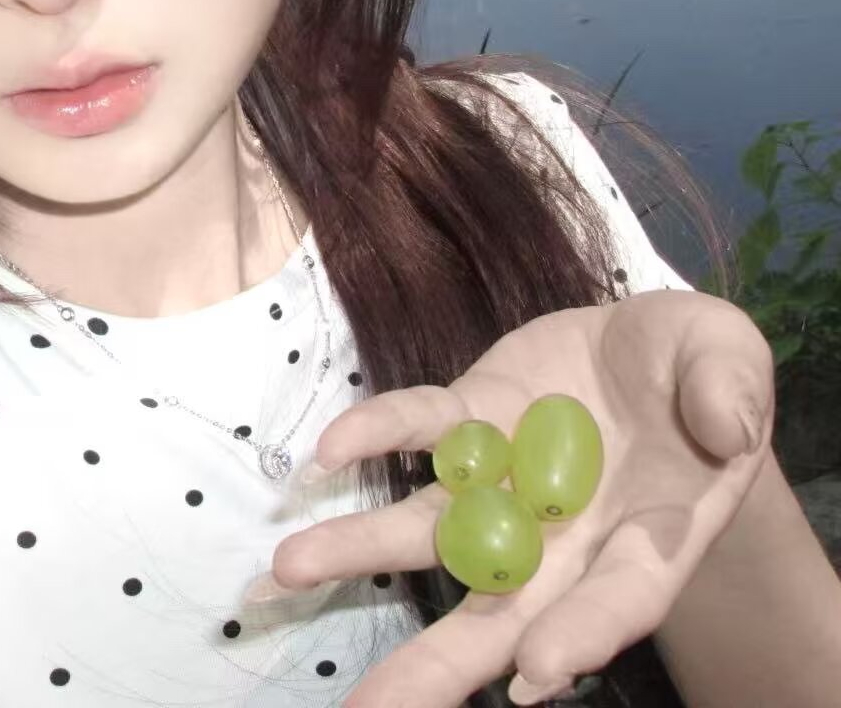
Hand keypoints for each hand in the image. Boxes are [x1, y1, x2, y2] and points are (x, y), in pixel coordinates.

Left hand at [263, 289, 774, 706]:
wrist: (654, 350)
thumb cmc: (705, 373)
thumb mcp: (734, 362)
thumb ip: (731, 391)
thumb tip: (726, 425)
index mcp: (649, 541)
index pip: (617, 602)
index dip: (582, 638)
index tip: (534, 676)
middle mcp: (566, 535)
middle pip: (500, 614)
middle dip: (435, 666)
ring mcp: (508, 480)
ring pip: (433, 532)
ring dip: (360, 550)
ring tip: (290, 570)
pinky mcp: (472, 416)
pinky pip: (420, 431)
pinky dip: (376, 437)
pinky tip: (327, 451)